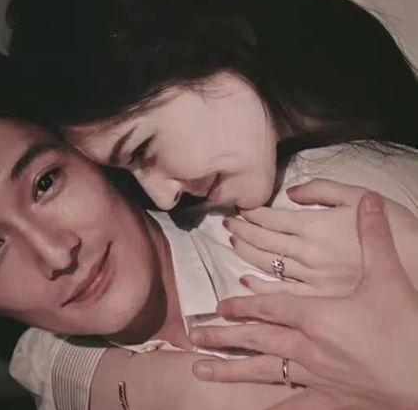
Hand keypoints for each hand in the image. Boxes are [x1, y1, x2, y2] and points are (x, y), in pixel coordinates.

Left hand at [190, 191, 417, 409]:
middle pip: (256, 338)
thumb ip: (373, 236)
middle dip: (223, 336)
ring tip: (200, 371)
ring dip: (230, 370)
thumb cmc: (407, 327)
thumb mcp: (389, 276)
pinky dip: (273, 408)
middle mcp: (307, 346)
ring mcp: (316, 376)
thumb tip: (369, 202)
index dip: (242, 305)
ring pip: (264, 371)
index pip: (268, 307)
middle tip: (194, 336)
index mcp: (316, 315)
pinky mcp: (330, 399)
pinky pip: (294, 405)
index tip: (219, 305)